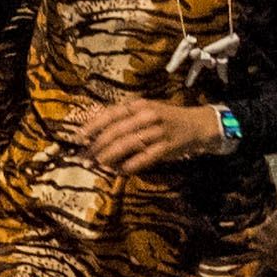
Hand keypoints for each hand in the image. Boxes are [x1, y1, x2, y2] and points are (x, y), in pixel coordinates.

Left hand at [71, 97, 219, 172]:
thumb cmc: (166, 119)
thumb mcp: (146, 111)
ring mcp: (158, 131)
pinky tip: (120, 171)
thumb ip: (125, 120)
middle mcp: (147, 115)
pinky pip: (145, 157)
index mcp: (139, 105)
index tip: (78, 138)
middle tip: (85, 157)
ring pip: (128, 144)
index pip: (111, 114)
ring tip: (98, 164)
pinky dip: (130, 165)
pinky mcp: (167, 147)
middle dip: (97, 145)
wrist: (198, 125)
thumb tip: (97, 134)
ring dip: (110, 156)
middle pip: (117, 131)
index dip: (93, 126)